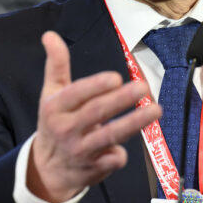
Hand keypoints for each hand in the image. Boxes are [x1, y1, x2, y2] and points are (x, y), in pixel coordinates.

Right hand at [27, 31, 161, 202]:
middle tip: (143, 87)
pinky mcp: (94, 168)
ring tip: (156, 109)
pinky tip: (129, 147)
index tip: (116, 77)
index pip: (75, 94)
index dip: (95, 86)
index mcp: (54, 107)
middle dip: (120, 100)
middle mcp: (66, 129)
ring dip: (134, 123)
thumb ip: (56, 64)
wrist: (47, 168)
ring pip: (109, 136)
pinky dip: (120, 154)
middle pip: (96, 113)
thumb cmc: (54, 123)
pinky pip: (113, 160)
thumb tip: (50, 34)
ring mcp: (80, 150)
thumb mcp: (50, 94)